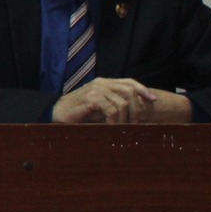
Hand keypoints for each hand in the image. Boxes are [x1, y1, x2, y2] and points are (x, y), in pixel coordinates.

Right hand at [53, 77, 185, 123]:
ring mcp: (96, 89)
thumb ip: (113, 104)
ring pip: (123, 103)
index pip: (129, 82)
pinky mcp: (91, 98)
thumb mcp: (100, 106)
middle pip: (130, 91)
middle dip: (137, 109)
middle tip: (136, 123)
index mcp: (104, 82)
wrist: (57, 112)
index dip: (143, 90)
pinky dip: (115, 121)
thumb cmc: (79, 112)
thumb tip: (134, 111)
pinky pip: (112, 109)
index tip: (153, 100)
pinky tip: (111, 127)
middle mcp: (102, 83)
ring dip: (125, 119)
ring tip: (122, 129)